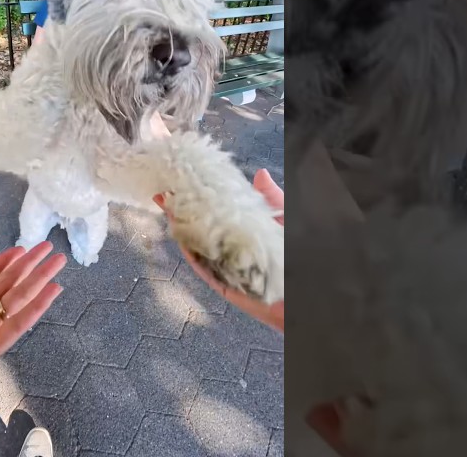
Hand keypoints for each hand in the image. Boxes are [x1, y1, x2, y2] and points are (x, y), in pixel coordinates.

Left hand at [0, 241, 65, 455]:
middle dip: (30, 265)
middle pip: (8, 282)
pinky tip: (51, 292)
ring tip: (57, 263)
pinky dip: (36, 309)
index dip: (6, 260)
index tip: (24, 248)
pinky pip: (16, 325)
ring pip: (18, 299)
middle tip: (50, 248)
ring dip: (39, 281)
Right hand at [154, 168, 284, 331]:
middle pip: (201, 227)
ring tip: (166, 204)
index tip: (185, 179)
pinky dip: (189, 250)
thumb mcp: (284, 217)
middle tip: (165, 189)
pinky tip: (178, 231)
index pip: (218, 211)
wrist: (301, 292)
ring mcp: (225, 266)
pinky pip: (201, 266)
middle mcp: (231, 248)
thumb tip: (259, 173)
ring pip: (196, 244)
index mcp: (245, 231)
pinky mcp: (222, 284)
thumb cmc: (295, 251)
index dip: (201, 196)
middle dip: (182, 209)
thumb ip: (271, 198)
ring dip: (180, 225)